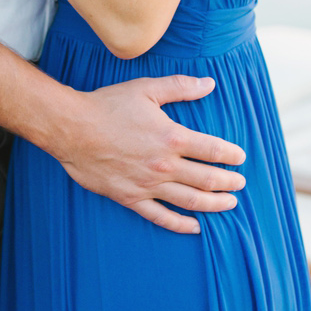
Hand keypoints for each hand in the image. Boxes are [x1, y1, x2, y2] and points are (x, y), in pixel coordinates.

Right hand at [45, 75, 247, 233]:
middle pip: (208, 179)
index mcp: (172, 137)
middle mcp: (164, 165)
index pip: (213, 150)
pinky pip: (161, 217)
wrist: (71, 127)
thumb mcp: (145, 89)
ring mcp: (148, 184)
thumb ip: (180, 87)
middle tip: (240, 183)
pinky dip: (181, 225)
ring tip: (230, 204)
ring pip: (191, 201)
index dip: (231, 155)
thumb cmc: (107, 105)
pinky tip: (195, 227)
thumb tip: (210, 83)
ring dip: (215, 204)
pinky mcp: (131, 197)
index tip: (239, 157)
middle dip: (230, 183)